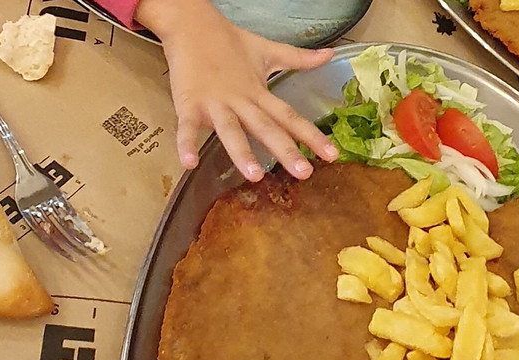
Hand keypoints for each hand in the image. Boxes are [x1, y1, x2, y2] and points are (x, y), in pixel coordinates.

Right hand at [135, 0, 338, 180]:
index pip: (290, 117)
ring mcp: (215, 104)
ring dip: (242, 153)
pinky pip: (187, 127)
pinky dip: (186, 144)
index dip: (312, 136)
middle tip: (303, 172)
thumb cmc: (229, 43)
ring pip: (231, 131)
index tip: (331, 155)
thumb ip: (298, 58)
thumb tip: (328, 55)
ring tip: (254, 175)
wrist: (192, 24)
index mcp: (259, 93)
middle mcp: (241, 101)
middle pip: (266, 128)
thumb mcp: (268, 51)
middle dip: (285, 150)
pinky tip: (189, 162)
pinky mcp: (189, 104)